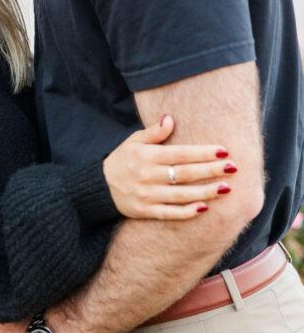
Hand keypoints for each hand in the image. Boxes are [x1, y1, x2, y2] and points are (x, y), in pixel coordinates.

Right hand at [103, 114, 235, 218]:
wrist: (100, 187)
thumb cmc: (123, 160)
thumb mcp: (133, 141)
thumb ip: (153, 132)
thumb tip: (170, 119)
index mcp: (146, 155)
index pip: (180, 154)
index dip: (203, 153)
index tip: (224, 151)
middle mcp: (147, 175)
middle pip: (185, 174)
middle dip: (211, 170)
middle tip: (233, 168)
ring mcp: (146, 195)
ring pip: (182, 195)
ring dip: (206, 192)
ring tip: (226, 188)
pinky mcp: (145, 211)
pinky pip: (170, 213)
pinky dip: (188, 211)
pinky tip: (205, 207)